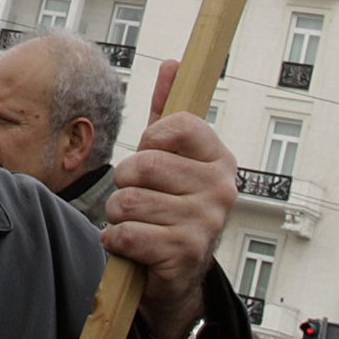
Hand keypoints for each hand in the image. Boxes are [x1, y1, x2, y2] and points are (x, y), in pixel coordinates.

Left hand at [105, 111, 234, 338]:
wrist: (180, 275)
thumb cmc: (171, 206)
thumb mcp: (172, 158)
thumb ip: (169, 112)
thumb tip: (174, 64)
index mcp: (220, 159)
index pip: (174, 125)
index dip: (148, 141)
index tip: (152, 158)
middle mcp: (221, 189)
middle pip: (142, 165)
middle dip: (125, 184)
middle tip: (140, 199)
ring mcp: (206, 223)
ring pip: (128, 201)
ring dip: (118, 216)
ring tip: (137, 224)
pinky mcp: (184, 253)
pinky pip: (127, 234)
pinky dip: (117, 241)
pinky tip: (132, 246)